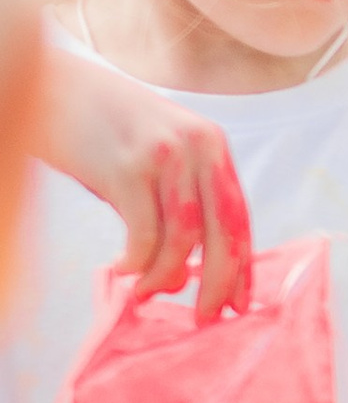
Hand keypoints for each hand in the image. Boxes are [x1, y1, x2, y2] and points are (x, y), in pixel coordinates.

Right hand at [40, 38, 253, 310]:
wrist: (49, 85)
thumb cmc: (101, 128)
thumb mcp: (155, 156)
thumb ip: (177, 206)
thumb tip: (183, 276)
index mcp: (212, 144)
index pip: (239, 217)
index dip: (242, 267)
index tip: (239, 305)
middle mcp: (196, 146)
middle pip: (222, 233)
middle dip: (217, 284)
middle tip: (204, 318)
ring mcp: (162, 155)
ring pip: (183, 240)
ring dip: (166, 276)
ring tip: (147, 292)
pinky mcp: (125, 168)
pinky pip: (144, 235)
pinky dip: (137, 262)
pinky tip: (124, 269)